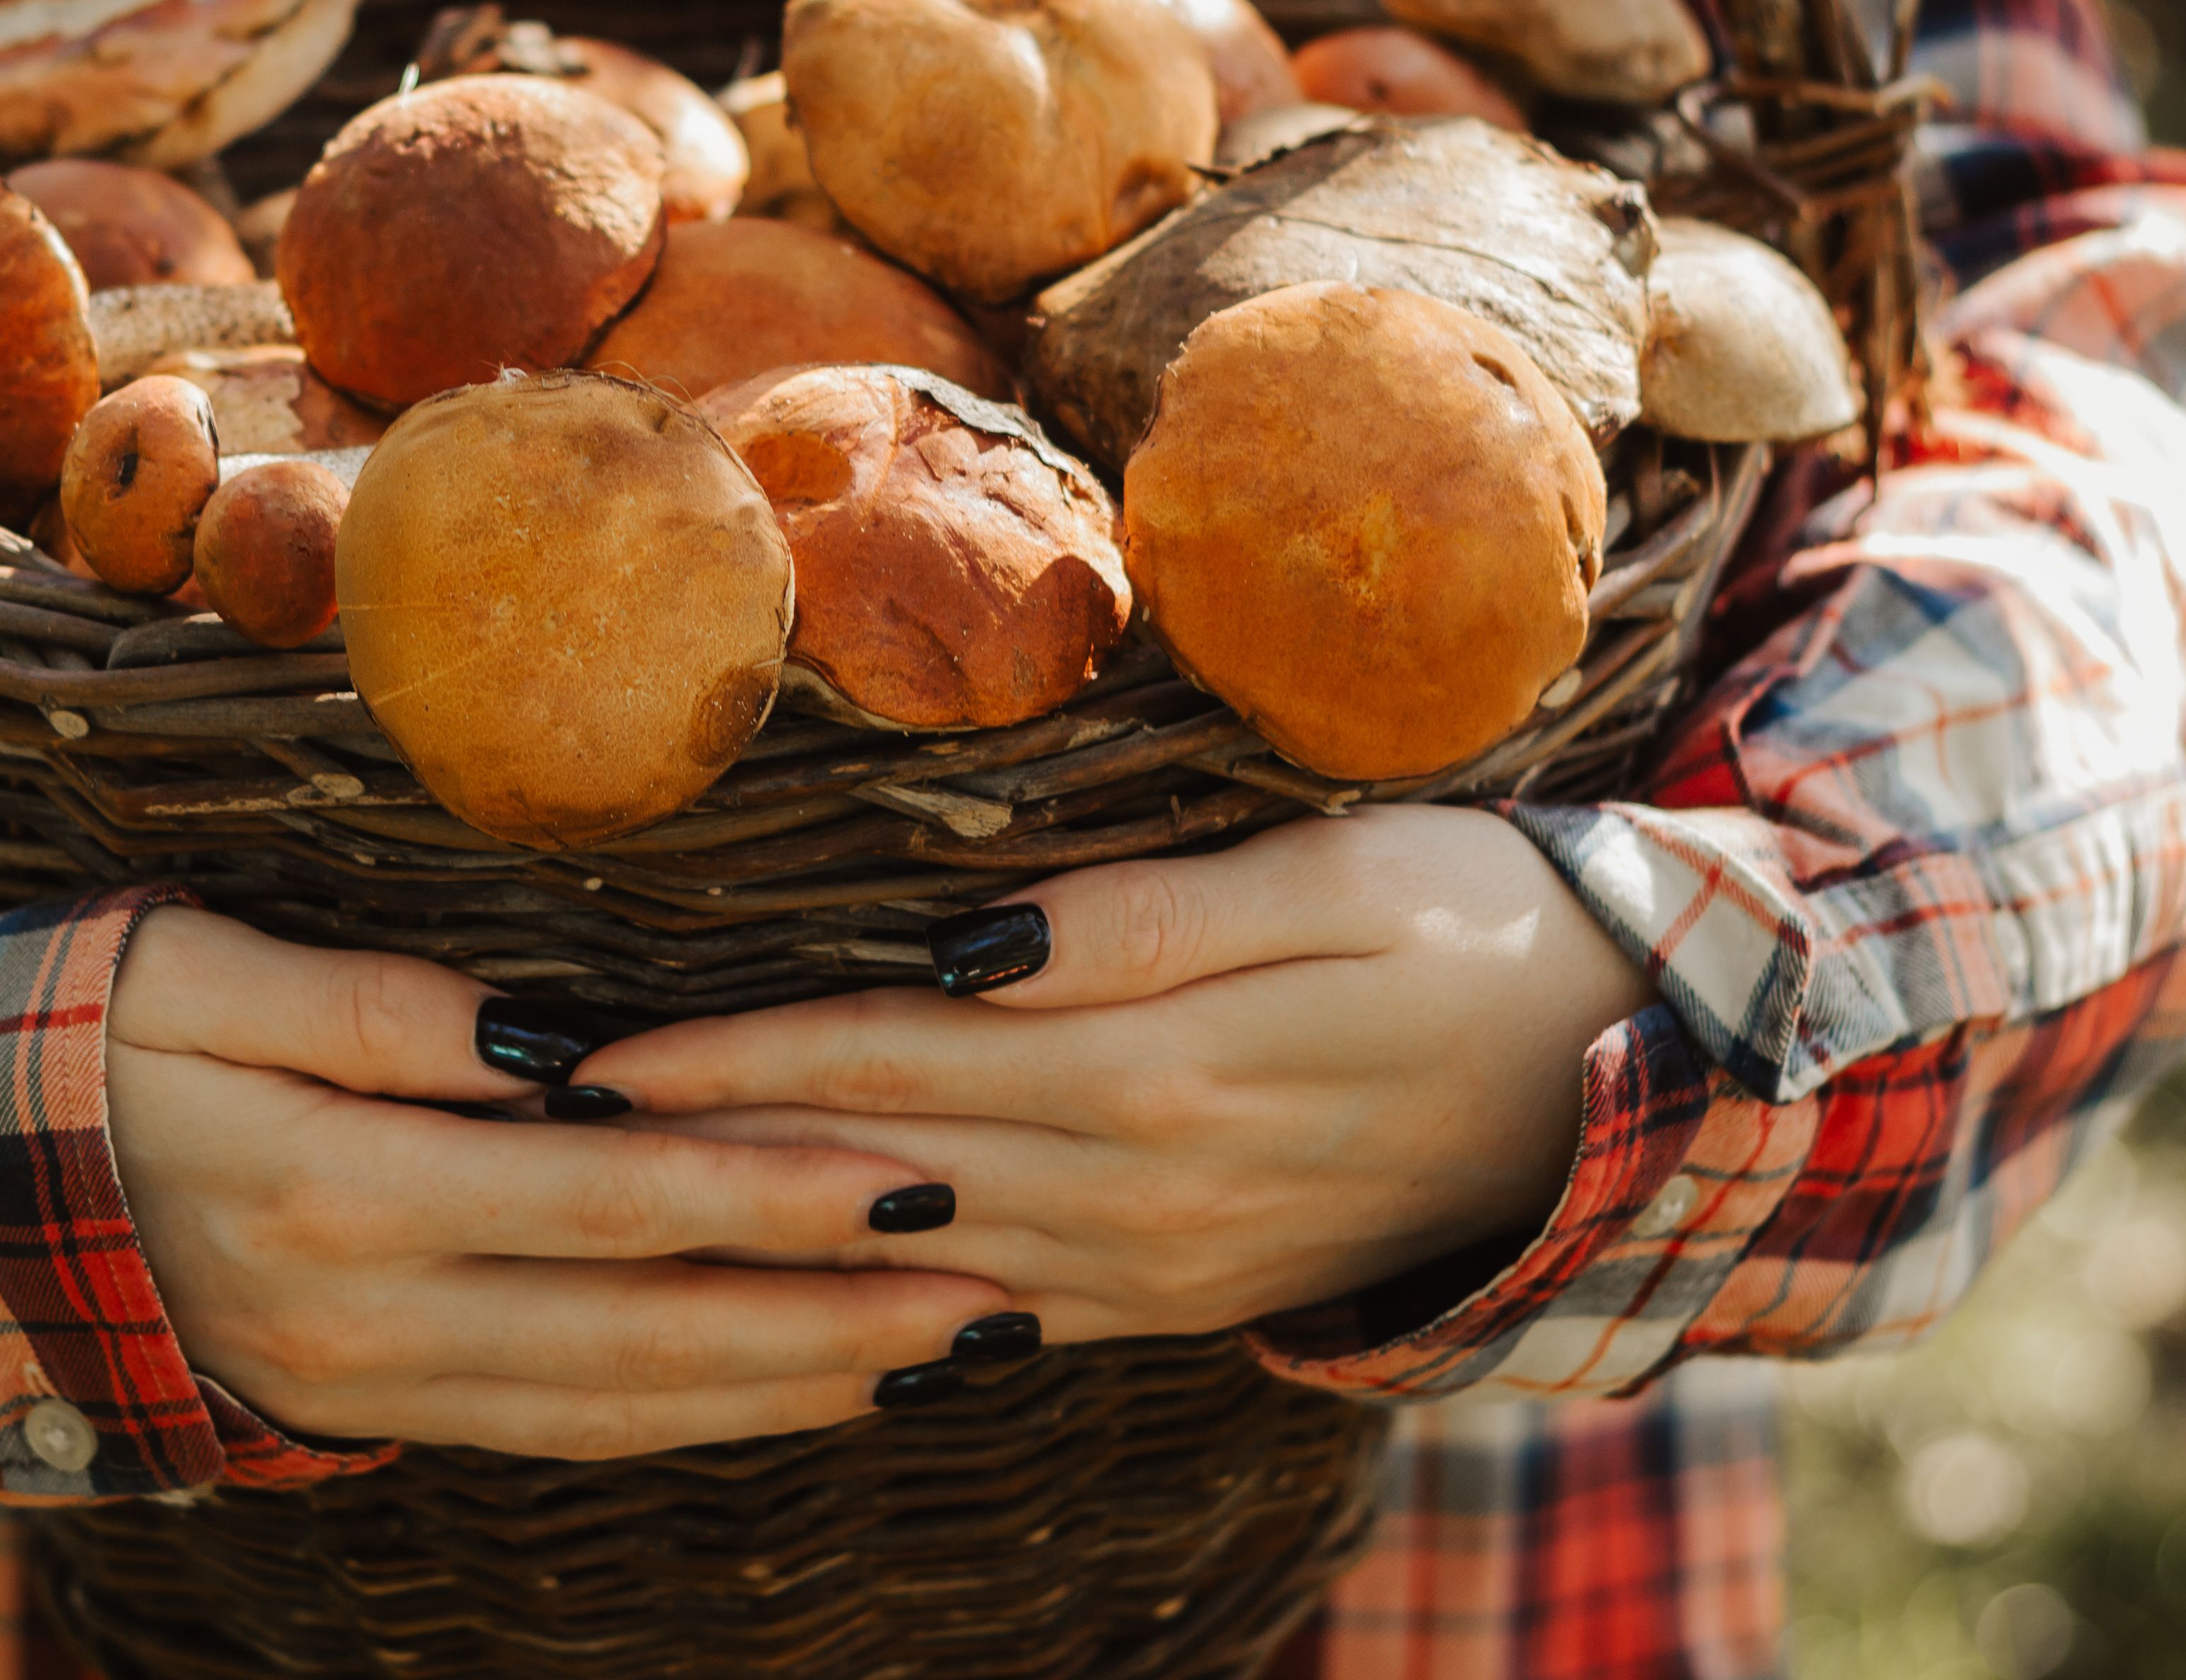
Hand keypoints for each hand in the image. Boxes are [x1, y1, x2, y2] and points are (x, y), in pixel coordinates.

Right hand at [102, 907, 1009, 1456]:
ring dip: (792, 1385)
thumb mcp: (195, 973)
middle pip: (646, 1330)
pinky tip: (798, 1392)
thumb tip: (553, 1042)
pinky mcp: (375, 1408)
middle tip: (993, 1289)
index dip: (770, 1190)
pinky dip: (694, 1419)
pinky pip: (564, 1431)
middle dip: (834, 1316)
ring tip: (943, 1350)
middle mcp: (368, 1318)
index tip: (915, 1169)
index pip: (606, 1199)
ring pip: (622, 1407)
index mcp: (338, 1190)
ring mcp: (371, 1384)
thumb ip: (375, 1007)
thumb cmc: (87, 1030)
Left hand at [572, 806, 1656, 1347]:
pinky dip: (884, 1296)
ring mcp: (1166, 1265)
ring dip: (770, 1233)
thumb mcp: (1335, 879)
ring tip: (628, 1211)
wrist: (1633, 1077)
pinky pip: (1001, 1306)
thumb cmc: (1480, 927)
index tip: (594, 1056)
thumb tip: (968, 948)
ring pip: (921, 1256)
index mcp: (1169, 1073)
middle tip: (552, 1135)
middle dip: (705, 1154)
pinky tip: (799, 1288)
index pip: (888, 1056)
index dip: (731, 1055)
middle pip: (877, 1166)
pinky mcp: (1187, 1290)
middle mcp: (1148, 1195)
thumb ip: (1142, 921)